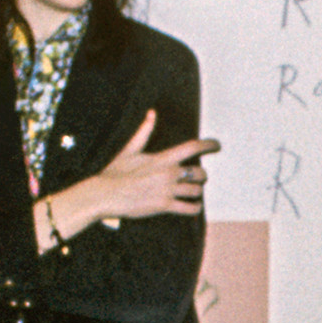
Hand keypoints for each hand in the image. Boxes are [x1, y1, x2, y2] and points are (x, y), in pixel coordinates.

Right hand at [61, 114, 217, 225]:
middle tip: (198, 177)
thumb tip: (151, 113)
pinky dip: (195, 208)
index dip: (208, 145)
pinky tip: (193, 206)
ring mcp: (168, 190)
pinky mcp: (164, 206)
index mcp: (162, 158)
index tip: (216, 145)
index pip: (192, 147)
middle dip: (201, 175)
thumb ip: (144, 131)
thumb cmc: (115, 172)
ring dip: (197, 191)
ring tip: (193, 192)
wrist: (105, 194)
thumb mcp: (129, 149)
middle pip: (200, 173)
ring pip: (197, 191)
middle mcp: (169, 173)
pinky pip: (190, 209)